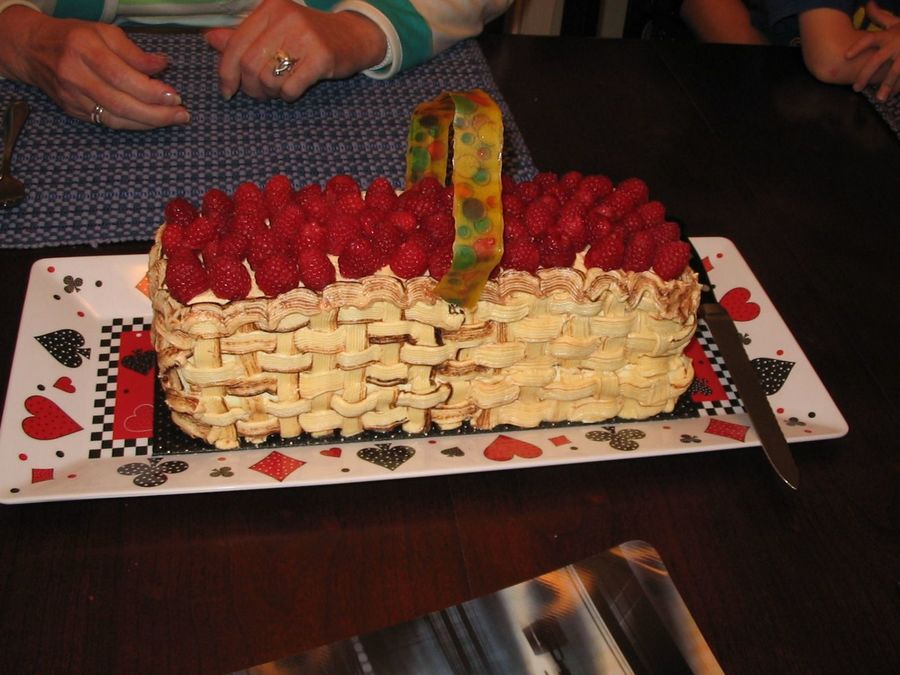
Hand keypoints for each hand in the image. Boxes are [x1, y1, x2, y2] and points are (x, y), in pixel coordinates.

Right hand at [0, 7, 188, 129]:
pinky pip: (108, 123)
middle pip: (121, 103)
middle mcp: (75, 75)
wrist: (32, 49)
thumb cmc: (74, 37)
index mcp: (84, 49)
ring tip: (172, 120)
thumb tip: (162, 65)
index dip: (150, 90)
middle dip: (156, 113)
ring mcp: (72, 97)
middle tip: (181, 115)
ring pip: (116, 118)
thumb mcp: (104, 32)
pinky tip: (151, 121)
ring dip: (148, 123)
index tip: (175, 96)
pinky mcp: (73, 111)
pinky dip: (133, 124)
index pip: (122, 76)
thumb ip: (134, 52)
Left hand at [205, 0, 386, 101]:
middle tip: (259, 94)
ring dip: (270, 94)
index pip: (235, 44)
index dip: (226, 73)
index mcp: (269, 8)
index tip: (227, 91)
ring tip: (278, 90)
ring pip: (269, 79)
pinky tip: (294, 91)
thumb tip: (210, 39)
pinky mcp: (321, 57)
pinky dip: (288, 96)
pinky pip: (290, 88)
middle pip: (250, 65)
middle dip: (250, 88)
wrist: (352, 37)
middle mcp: (285, 17)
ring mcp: (305, 36)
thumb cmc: (307, 37)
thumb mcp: (274, 31)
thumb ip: (242, 36)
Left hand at [845, 1, 899, 99]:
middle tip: (855, 88)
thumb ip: (880, 16)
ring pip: (895, 71)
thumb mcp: (896, 22)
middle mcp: (896, 45)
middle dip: (865, 75)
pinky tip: (895, 94)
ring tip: (879, 98)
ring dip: (887, 85)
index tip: (845, 56)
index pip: (870, 39)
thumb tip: (867, 4)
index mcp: (888, 35)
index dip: (857, 47)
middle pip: (877, 60)